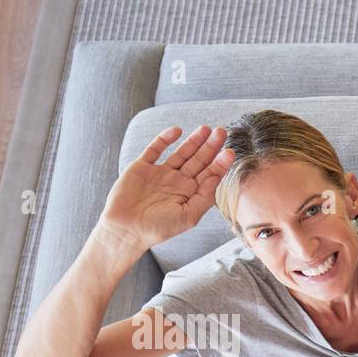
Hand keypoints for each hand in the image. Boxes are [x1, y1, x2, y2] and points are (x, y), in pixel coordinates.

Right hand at [99, 125, 235, 252]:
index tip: (230, 152)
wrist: (127, 228)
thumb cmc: (159, 228)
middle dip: (211, 147)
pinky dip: (165, 139)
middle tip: (222, 132)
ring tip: (206, 129)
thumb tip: (216, 176)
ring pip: (181, 152)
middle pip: (199, 160)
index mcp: (191, 194)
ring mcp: (161, 173)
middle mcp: (178, 182)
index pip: (210, 175)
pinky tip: (177, 131)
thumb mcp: (189, 216)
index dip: (220, 164)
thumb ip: (204, 197)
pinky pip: (155, 149)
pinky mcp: (142, 166)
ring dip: (194, 140)